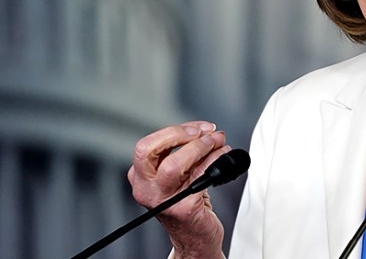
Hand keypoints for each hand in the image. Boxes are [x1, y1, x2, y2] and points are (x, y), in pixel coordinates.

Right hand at [128, 121, 229, 258]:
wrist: (195, 237)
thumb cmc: (188, 202)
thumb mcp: (179, 175)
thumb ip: (184, 153)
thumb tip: (207, 131)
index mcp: (141, 177)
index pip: (147, 145)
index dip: (174, 131)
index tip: (198, 127)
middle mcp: (146, 189)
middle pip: (150, 151)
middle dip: (181, 135)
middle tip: (205, 132)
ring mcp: (163, 200)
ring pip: (173, 164)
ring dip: (201, 147)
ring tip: (218, 141)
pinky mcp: (183, 209)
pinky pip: (200, 176)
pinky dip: (215, 160)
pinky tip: (224, 155)